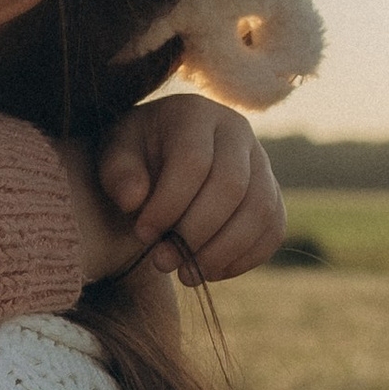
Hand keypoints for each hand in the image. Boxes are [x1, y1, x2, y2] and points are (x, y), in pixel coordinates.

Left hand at [83, 94, 287, 286]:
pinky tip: (210, 271)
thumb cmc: (136, 156)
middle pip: (232, 187)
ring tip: (186, 274)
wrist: (162, 158)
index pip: (194, 162)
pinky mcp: (272, 194)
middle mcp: (237, 133)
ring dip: (222, 252)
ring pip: (260, 211)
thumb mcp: (115, 156)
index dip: (169, 205)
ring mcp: (261, 163)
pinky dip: (245, 258)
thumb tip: (134, 200)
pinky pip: (273, 230)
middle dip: (195, 233)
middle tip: (161, 261)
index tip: (142, 233)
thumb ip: (118, 174)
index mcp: (196, 115)